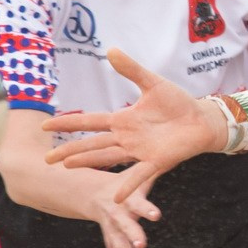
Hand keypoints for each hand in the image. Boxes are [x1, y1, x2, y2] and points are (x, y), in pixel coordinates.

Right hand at [44, 48, 224, 204]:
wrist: (201, 119)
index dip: (69, 124)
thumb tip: (111, 49)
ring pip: (108, 157)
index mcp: (123, 120)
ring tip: (67, 167)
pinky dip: (129, 185)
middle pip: (92, 144)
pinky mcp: (157, 161)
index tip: (46, 126)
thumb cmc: (177, 103)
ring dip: (89, 162)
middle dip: (70, 150)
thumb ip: (131, 70)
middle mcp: (126, 138)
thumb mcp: (152, 84)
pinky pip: (140, 175)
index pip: (90, 121)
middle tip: (47, 159)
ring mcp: (139, 151)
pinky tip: (117, 197)